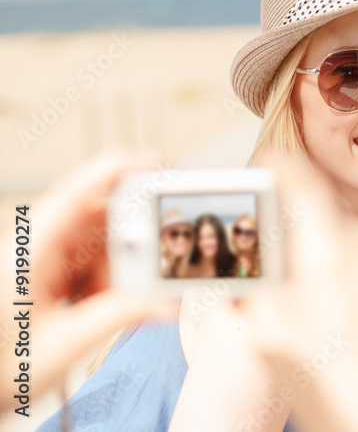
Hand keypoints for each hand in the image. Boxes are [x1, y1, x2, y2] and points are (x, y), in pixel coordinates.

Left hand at [0, 151, 174, 406]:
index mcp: (32, 248)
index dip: (125, 169)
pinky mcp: (51, 272)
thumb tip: (168, 301)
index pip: (82, 189)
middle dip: (132, 240)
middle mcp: (39, 243)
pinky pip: (94, 262)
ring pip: (103, 241)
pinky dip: (107, 283)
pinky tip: (93, 309)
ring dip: (118, 271)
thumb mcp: (62, 345)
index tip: (165, 169)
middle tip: (153, 266)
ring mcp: (45, 256)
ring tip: (104, 306)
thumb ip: (119, 317)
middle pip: (102, 214)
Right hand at [240, 156, 357, 431]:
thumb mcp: (268, 335)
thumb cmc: (327, 390)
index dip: (280, 170)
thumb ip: (253, 280)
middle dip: (311, 242)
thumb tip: (242, 245)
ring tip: (345, 312)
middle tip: (304, 283)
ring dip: (349, 259)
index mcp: (326, 253)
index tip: (272, 168)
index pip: (300, 182)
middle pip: (329, 221)